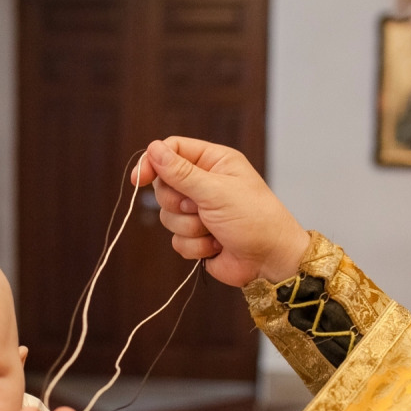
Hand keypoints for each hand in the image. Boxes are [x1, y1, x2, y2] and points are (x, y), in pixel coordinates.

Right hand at [131, 137, 310, 285]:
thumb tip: (152, 149)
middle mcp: (205, 183)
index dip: (152, 162)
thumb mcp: (216, 191)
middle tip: (200, 209)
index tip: (139, 179)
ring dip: (190, 228)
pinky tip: (217, 246)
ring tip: (215, 230)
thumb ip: (181, 172)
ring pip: (168, 217)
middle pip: (164, 186)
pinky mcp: (197, 237)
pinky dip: (195, 246)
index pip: (172, 150)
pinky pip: (176, 240)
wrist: (271, 261)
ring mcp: (200, 211)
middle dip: (179, 204)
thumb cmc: (254, 219)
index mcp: (214, 162)